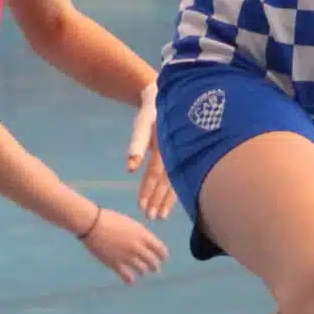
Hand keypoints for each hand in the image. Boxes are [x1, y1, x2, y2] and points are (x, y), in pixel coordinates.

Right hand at [77, 203, 167, 283]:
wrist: (92, 224)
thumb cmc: (110, 219)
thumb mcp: (130, 223)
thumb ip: (140, 234)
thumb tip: (146, 244)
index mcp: (142, 234)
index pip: (160, 248)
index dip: (163, 255)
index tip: (163, 258)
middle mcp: (137, 247)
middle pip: (153, 261)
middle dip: (155, 266)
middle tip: (155, 269)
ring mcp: (127, 256)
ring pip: (142, 270)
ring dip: (143, 271)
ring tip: (142, 272)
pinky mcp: (115, 264)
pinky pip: (127, 277)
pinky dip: (131, 280)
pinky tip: (131, 281)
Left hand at [125, 83, 175, 218]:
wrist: (168, 96)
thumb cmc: (151, 111)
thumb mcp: (142, 124)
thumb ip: (136, 145)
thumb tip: (129, 169)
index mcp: (167, 144)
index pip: (156, 172)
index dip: (149, 190)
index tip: (142, 206)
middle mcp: (177, 152)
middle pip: (166, 181)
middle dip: (158, 200)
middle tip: (151, 218)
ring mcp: (183, 154)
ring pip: (175, 181)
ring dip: (167, 201)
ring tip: (160, 217)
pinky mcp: (184, 156)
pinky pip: (181, 177)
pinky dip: (175, 192)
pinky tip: (172, 204)